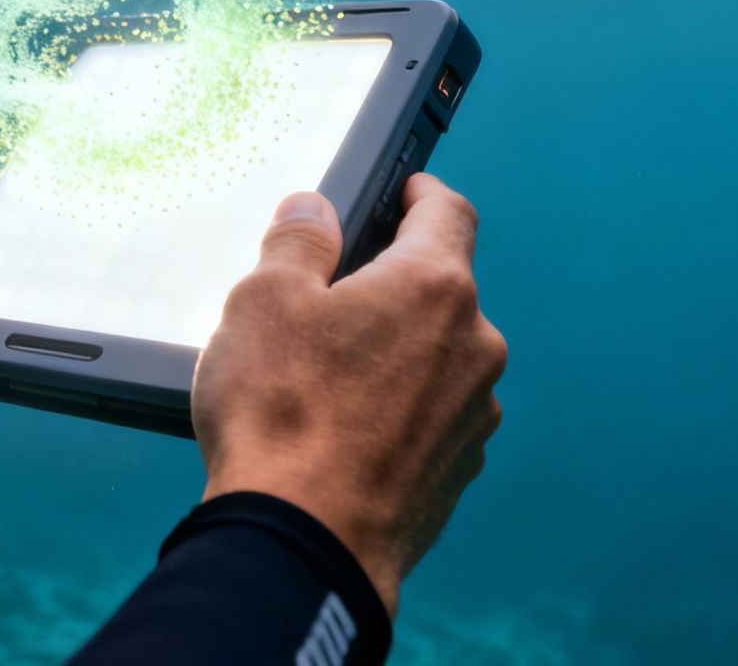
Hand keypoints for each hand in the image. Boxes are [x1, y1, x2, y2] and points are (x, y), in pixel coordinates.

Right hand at [191, 173, 504, 615]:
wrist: (305, 547)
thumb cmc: (282, 416)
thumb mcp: (263, 301)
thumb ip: (297, 240)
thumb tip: (314, 209)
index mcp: (434, 287)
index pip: (448, 212)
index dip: (422, 192)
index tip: (405, 191)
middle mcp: (474, 346)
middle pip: (438, 291)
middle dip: (389, 287)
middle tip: (324, 304)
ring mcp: (472, 416)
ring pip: (435, 359)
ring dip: (394, 356)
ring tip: (322, 382)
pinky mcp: (458, 473)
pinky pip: (430, 419)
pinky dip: (395, 413)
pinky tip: (340, 434)